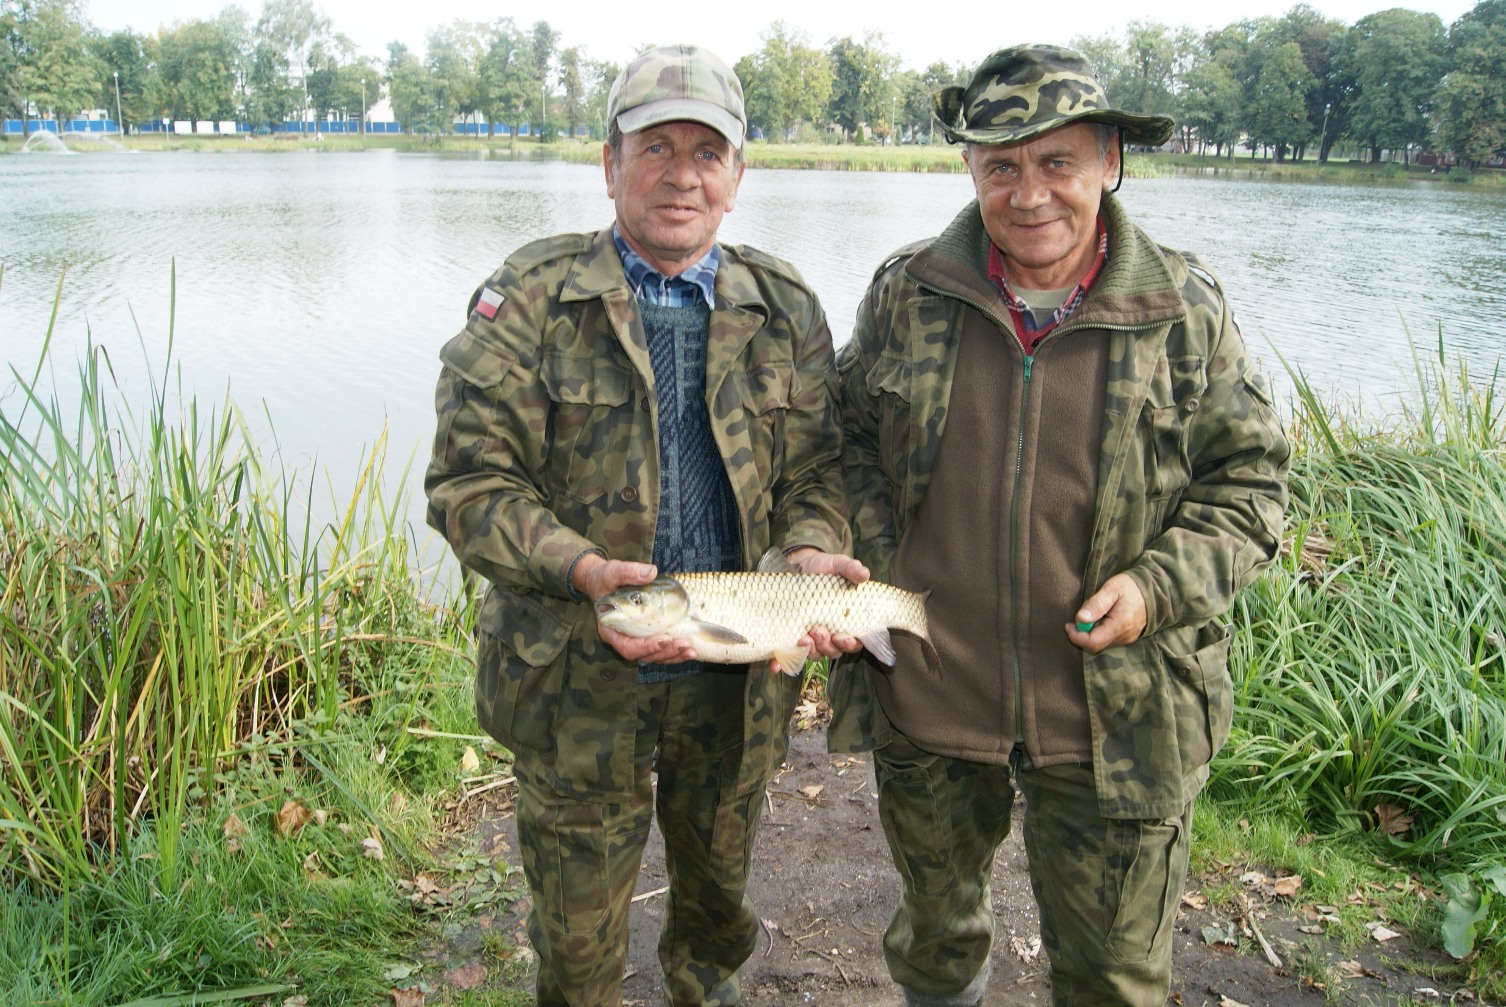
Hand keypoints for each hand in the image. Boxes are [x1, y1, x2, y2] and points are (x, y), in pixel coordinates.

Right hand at [575, 553, 697, 664]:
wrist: (606, 582)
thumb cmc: (606, 579)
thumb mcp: (613, 572)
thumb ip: (628, 572)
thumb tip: (650, 572)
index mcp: (610, 630)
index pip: (627, 647)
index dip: (646, 647)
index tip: (664, 639)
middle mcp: (623, 639)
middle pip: (644, 655)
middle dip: (665, 652)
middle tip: (684, 644)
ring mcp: (636, 639)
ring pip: (654, 656)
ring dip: (673, 655)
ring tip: (690, 650)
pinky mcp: (647, 636)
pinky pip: (660, 649)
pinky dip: (674, 651)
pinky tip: (689, 648)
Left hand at [785, 548, 870, 664]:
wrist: (798, 566)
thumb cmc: (823, 569)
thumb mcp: (838, 565)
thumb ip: (851, 569)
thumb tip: (864, 574)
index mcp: (844, 621)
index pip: (853, 642)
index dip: (850, 644)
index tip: (843, 636)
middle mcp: (829, 634)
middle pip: (832, 651)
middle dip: (827, 645)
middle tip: (819, 631)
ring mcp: (809, 637)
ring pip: (813, 654)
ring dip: (810, 651)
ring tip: (803, 637)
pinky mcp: (790, 636)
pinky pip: (787, 656)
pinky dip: (781, 663)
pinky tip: (776, 665)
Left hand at [1065, 573, 1146, 653]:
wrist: (1155, 589)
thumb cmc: (1131, 586)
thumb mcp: (1112, 588)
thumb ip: (1096, 604)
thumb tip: (1080, 619)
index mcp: (1120, 625)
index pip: (1093, 642)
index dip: (1076, 636)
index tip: (1068, 624)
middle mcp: (1124, 637)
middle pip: (1095, 645)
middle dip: (1082, 634)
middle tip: (1080, 616)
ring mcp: (1127, 639)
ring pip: (1101, 643)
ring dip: (1091, 632)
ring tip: (1094, 613)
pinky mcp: (1127, 637)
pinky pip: (1108, 640)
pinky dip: (1099, 631)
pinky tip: (1101, 618)